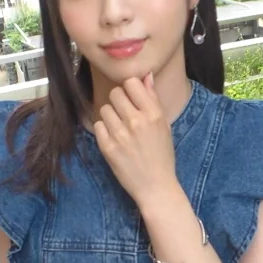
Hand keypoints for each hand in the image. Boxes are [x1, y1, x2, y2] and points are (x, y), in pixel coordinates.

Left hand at [93, 73, 177, 204]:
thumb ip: (153, 99)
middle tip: (125, 114)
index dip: (130, 89)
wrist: (155, 186)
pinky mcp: (107, 147)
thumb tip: (147, 76)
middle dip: (119, 101)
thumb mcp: (164, 125)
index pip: (132, 83)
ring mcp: (120, 134)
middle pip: (115, 93)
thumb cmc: (162, 155)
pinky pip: (98, 125)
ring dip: (110, 116)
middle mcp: (136, 121)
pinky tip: (114, 138)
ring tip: (119, 128)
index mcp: (153, 114)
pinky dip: (104, 130)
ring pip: (105, 108)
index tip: (132, 98)